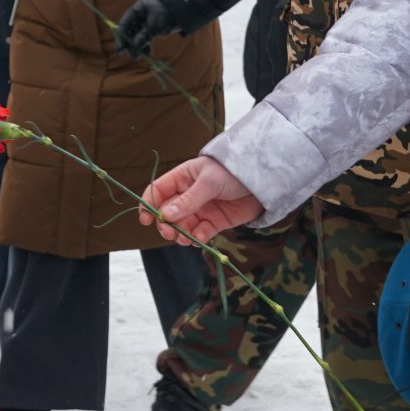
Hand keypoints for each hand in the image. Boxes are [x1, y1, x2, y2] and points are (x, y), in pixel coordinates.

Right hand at [115, 0, 171, 57]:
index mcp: (137, 10)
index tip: (120, 50)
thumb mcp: (152, 28)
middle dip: (130, 45)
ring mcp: (145, 22)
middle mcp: (139, 15)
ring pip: (137, 37)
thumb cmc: (167, 15)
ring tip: (140, 57)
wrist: (183, 13)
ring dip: (138, 47)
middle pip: (129, 32)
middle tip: (132, 56)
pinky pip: (145, 38)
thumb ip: (141, 39)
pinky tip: (148, 53)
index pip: (124, 24)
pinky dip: (146, 46)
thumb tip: (133, 52)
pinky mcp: (151, 29)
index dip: (121, 37)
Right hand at [142, 156, 262, 244]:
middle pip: (167, 213)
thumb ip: (188, 200)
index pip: (158, 191)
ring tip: (185, 238)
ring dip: (180, 234)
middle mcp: (188, 195)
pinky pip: (199, 233)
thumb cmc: (232, 172)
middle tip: (169, 233)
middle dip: (165, 225)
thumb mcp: (209, 183)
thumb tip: (166, 215)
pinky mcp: (214, 222)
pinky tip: (200, 238)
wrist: (262, 181)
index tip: (146, 220)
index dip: (149, 204)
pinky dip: (197, 238)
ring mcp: (201, 209)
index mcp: (182, 178)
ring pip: (182, 226)